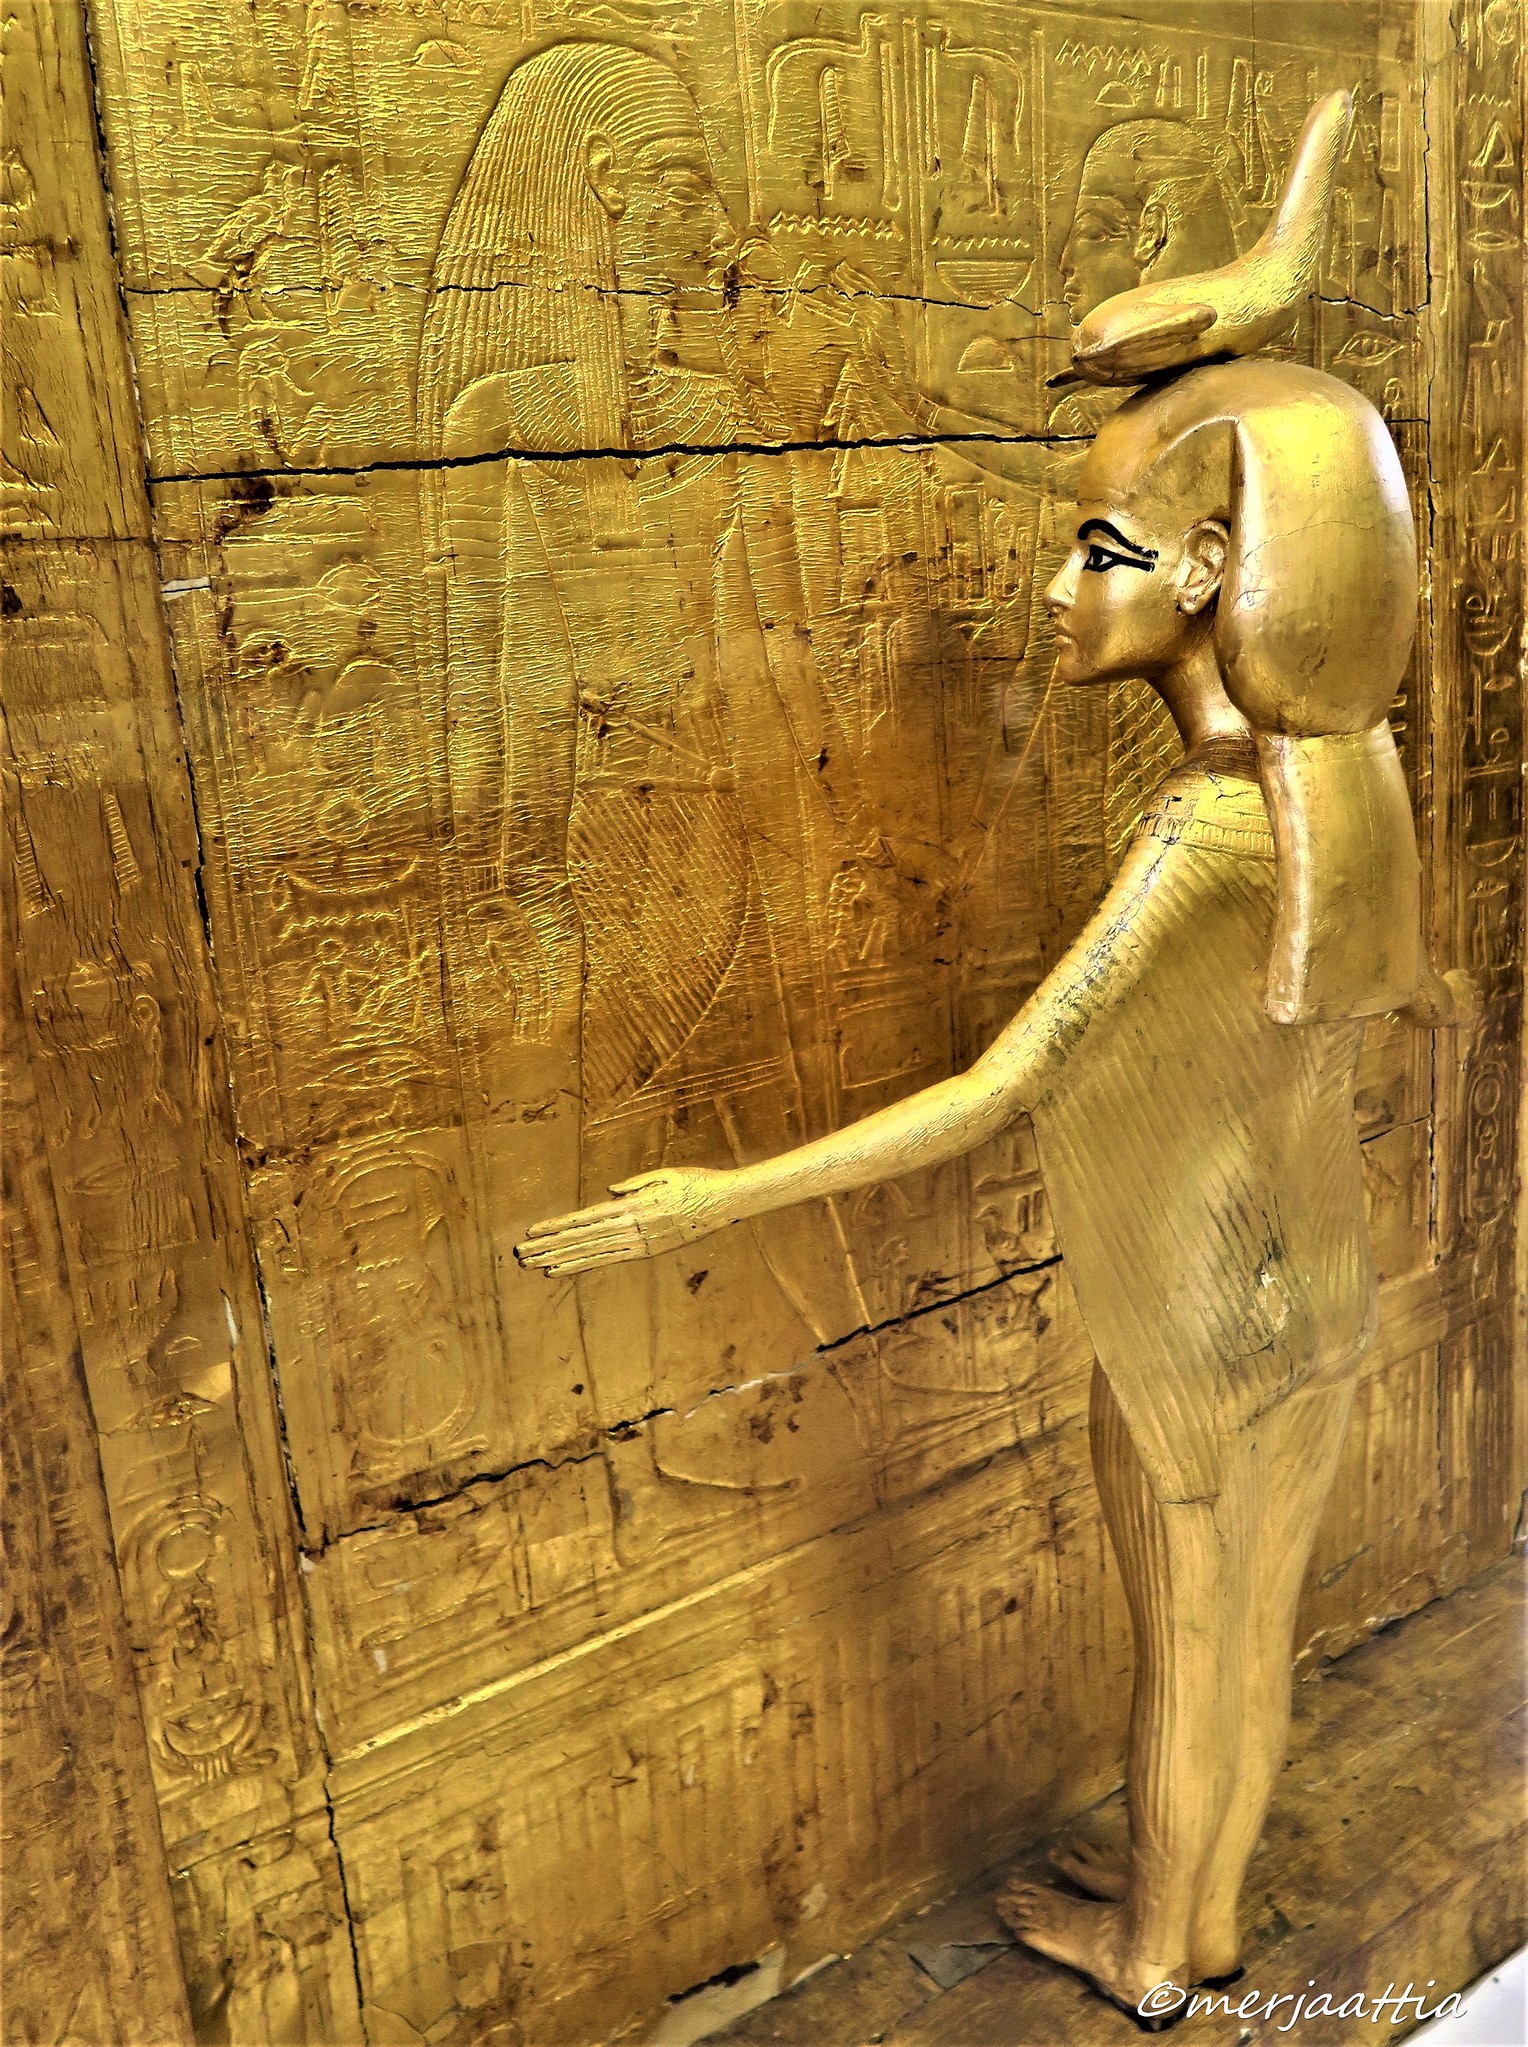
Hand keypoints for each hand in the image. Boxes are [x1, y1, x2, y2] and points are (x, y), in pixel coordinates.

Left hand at [514, 1167, 732, 1276]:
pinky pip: (610, 1260)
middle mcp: (633, 1228)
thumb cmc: (697, 1182)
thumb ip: (636, 1184)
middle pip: (583, 1239)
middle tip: (521, 1255)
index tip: (532, 1233)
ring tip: (533, 1266)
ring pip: (592, 1253)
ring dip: (560, 1259)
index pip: (586, 1219)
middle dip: (549, 1247)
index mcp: (634, 1206)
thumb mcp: (665, 1174)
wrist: (727, 1202)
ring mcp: (641, 1243)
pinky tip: (563, 1269)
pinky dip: (584, 1265)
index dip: (557, 1227)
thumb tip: (609, 1195)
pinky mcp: (648, 1252)